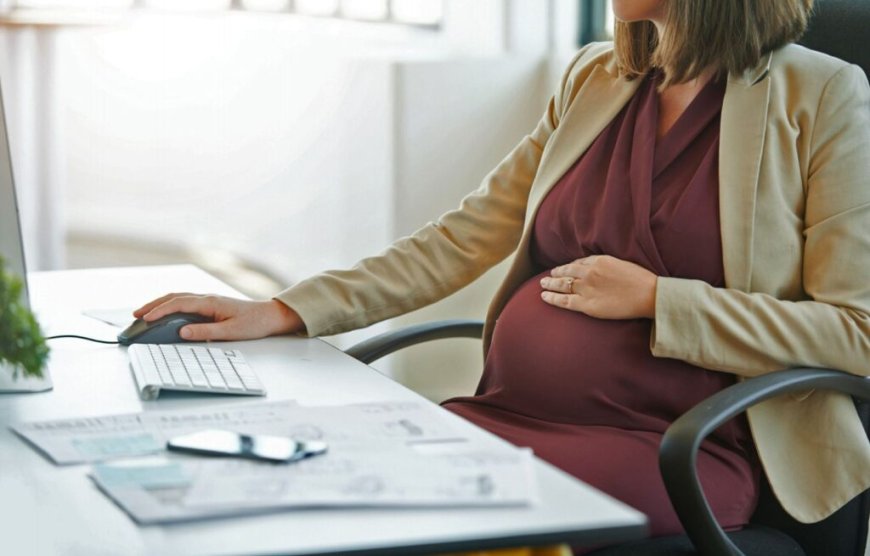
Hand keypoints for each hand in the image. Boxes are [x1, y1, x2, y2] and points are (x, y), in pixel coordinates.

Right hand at [133, 293, 304, 340]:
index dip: (160, 310)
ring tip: (143, 313)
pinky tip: (164, 312)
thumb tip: (182, 332)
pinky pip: (185, 302)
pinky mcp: (209, 305)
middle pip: (174, 297)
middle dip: (153, 305)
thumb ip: (205, 332)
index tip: (145, 318)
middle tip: (135, 315)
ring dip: (160, 304)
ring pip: (178, 298)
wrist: (269, 316)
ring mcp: (208, 300)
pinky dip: (170, 305)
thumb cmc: (253, 324)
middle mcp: (207, 298)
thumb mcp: (230, 332)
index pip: (179, 304)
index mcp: (210, 303)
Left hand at [539, 255, 657, 318]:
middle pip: (566, 272)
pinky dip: (552, 298)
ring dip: (550, 284)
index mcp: (599, 261)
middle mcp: (589, 272)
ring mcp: (586, 288)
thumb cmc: (641, 280)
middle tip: (547, 276)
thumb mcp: (622, 263)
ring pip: (562, 284)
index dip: (570, 267)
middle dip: (556, 273)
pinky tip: (543, 296)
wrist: (648, 294)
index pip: (578, 262)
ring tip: (542, 284)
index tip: (565, 269)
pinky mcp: (586, 304)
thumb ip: (607, 264)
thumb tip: (597, 266)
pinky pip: (564, 300)